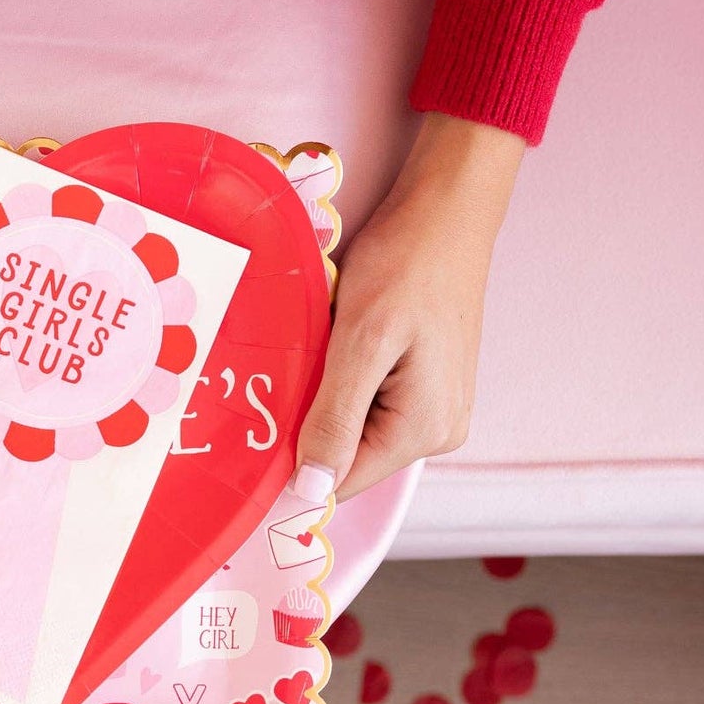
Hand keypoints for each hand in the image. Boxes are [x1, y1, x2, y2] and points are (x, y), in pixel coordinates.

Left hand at [292, 113, 526, 502]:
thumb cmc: (406, 263)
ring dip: (324, 396)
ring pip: (352, 428)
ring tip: (323, 346)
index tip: (258, 425)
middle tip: (298, 362)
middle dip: (310, 419)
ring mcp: (435, 409)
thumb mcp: (361, 341)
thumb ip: (335, 420)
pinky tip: (340, 341)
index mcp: (423, 431)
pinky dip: (342, 379)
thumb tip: (311, 492)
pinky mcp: (426, 386)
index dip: (292, 461)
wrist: (445, 211)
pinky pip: (367, 403)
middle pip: (346, 456)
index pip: (338, 482)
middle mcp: (437, 432)